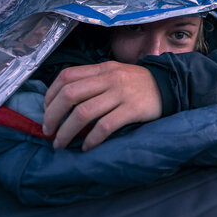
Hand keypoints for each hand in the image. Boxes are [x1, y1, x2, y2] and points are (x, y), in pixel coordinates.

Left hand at [42, 61, 162, 151]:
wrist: (169, 85)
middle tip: (48, 131)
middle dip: (52, 115)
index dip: (50, 95)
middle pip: (70, 95)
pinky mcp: (132, 110)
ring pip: (83, 113)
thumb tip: (62, 101)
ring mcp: (121, 94)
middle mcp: (109, 79)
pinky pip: (105, 126)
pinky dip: (91, 139)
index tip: (46, 112)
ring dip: (66, 132)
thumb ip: (92, 81)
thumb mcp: (114, 73)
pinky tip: (87, 147)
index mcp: (101, 68)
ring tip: (60, 144)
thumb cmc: (136, 83)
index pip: (66, 77)